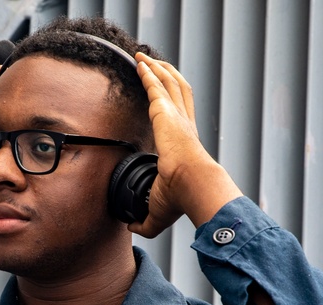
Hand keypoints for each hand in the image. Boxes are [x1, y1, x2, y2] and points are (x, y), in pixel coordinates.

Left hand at [128, 53, 241, 237]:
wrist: (192, 185)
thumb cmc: (180, 198)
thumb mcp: (158, 212)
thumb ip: (145, 220)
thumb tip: (131, 228)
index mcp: (185, 144)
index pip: (180, 117)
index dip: (173, 104)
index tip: (165, 97)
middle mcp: (184, 125)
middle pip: (177, 92)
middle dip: (167, 77)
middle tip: (156, 66)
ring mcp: (177, 117)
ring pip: (169, 84)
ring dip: (157, 69)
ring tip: (145, 58)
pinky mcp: (167, 112)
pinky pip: (156, 86)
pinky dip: (149, 73)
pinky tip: (139, 63)